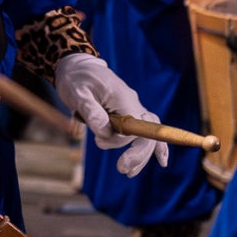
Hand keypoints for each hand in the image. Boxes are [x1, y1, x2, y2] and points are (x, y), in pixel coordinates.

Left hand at [54, 52, 167, 176]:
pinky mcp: (127, 113)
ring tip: (125, 170)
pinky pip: (145, 130)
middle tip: (121, 169)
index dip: (134, 148)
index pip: (136, 128)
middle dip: (137, 155)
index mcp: (123, 99)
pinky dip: (153, 145)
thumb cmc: (76, 79)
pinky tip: (161, 160)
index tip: (122, 165)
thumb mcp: (77, 93)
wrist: (77, 67)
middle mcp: (133, 104)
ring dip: (139, 154)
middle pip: (147, 134)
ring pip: (146, 135)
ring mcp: (132, 108)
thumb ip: (90, 111)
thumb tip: (104, 131)